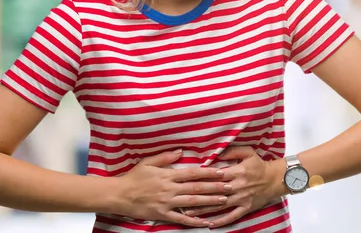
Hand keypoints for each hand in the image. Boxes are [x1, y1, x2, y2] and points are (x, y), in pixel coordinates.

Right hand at [113, 149, 231, 227]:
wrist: (118, 195)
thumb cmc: (134, 177)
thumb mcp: (148, 162)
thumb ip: (166, 156)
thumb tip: (181, 151)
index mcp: (168, 175)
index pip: (192, 173)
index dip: (208, 172)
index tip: (221, 171)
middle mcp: (170, 189)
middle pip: (196, 188)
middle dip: (214, 187)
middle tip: (230, 186)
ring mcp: (167, 203)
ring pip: (192, 203)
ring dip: (209, 202)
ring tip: (224, 200)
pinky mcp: (162, 215)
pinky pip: (181, 219)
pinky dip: (194, 221)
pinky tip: (206, 222)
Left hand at [182, 146, 284, 227]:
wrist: (275, 178)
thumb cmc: (259, 165)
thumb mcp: (248, 152)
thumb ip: (232, 151)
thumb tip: (217, 154)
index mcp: (237, 172)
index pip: (216, 176)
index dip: (202, 178)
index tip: (188, 180)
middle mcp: (238, 186)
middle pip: (214, 192)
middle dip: (197, 196)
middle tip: (181, 200)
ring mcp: (241, 199)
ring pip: (220, 206)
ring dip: (204, 210)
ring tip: (189, 214)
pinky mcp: (246, 208)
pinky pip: (232, 216)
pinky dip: (221, 221)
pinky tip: (210, 224)